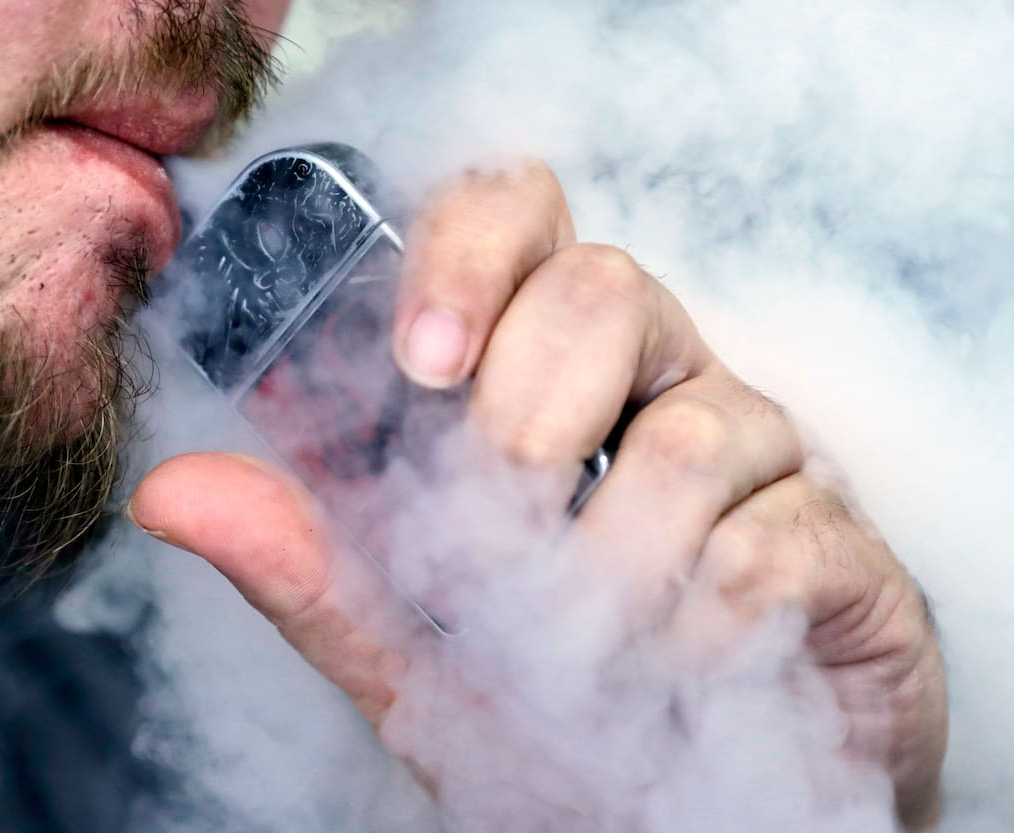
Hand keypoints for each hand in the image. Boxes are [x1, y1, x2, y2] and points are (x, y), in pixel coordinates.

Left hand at [129, 161, 946, 829]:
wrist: (667, 809)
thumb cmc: (544, 707)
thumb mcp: (404, 641)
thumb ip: (308, 564)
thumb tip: (172, 494)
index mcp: (558, 372)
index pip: (526, 219)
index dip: (471, 252)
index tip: (421, 365)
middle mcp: (666, 383)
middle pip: (611, 291)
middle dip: (530, 419)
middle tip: (507, 525)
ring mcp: (765, 457)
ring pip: (694, 434)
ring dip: (612, 570)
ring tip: (590, 649)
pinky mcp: (841, 544)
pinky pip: (770, 544)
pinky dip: (699, 632)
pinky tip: (681, 673)